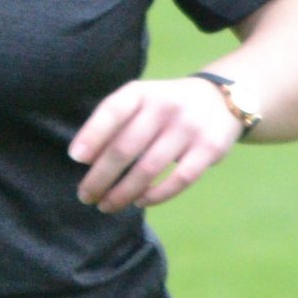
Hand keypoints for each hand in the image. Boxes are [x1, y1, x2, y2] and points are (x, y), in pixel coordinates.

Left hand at [67, 78, 243, 212]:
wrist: (221, 100)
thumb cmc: (166, 106)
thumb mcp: (142, 101)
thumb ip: (116, 123)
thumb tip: (86, 160)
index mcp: (143, 92)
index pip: (113, 110)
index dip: (92, 134)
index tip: (76, 158)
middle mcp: (165, 106)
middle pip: (125, 147)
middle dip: (100, 177)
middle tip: (85, 196)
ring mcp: (189, 128)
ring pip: (148, 168)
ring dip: (122, 192)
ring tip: (106, 205)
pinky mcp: (210, 149)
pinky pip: (179, 179)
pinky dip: (155, 195)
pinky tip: (139, 201)